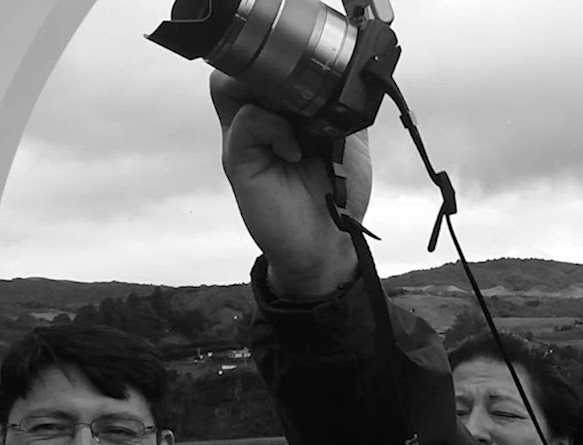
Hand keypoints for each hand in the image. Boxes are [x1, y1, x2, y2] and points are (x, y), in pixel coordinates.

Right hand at [209, 71, 371, 297]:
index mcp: (283, 114)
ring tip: (298, 122)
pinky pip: (245, 122)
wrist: (329, 243)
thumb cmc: (338, 197)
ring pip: (232, 86)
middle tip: (302, 91)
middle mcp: (259, 122)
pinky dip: (273, 128)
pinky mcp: (239, 160)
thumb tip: (343, 78)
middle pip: (242, 69)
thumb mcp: (350, 142)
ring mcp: (245, 140)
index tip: (313, 73)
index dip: (283, 63)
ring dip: (269, 95)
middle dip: (272, 72)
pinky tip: (295, 152)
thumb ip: (340, 108)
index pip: (265, 69)